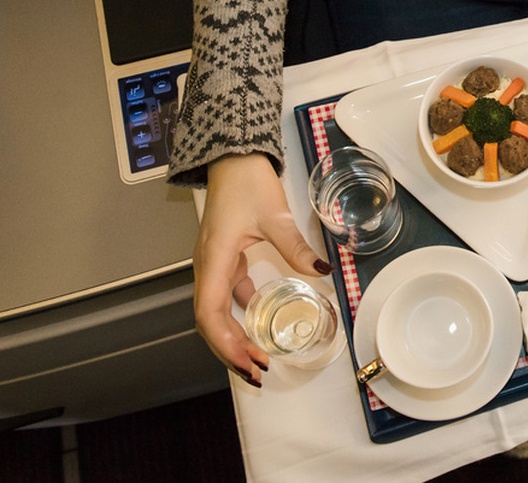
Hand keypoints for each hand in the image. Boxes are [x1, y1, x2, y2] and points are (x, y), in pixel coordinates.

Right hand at [192, 153, 332, 386]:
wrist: (232, 156)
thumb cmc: (245, 181)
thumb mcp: (275, 215)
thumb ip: (296, 245)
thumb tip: (320, 269)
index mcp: (213, 258)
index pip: (210, 314)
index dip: (227, 344)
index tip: (250, 362)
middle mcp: (207, 265)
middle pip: (209, 321)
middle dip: (230, 351)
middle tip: (257, 371)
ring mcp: (213, 262)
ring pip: (215, 311)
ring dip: (234, 336)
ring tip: (257, 357)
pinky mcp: (224, 257)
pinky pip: (226, 294)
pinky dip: (240, 314)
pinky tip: (259, 322)